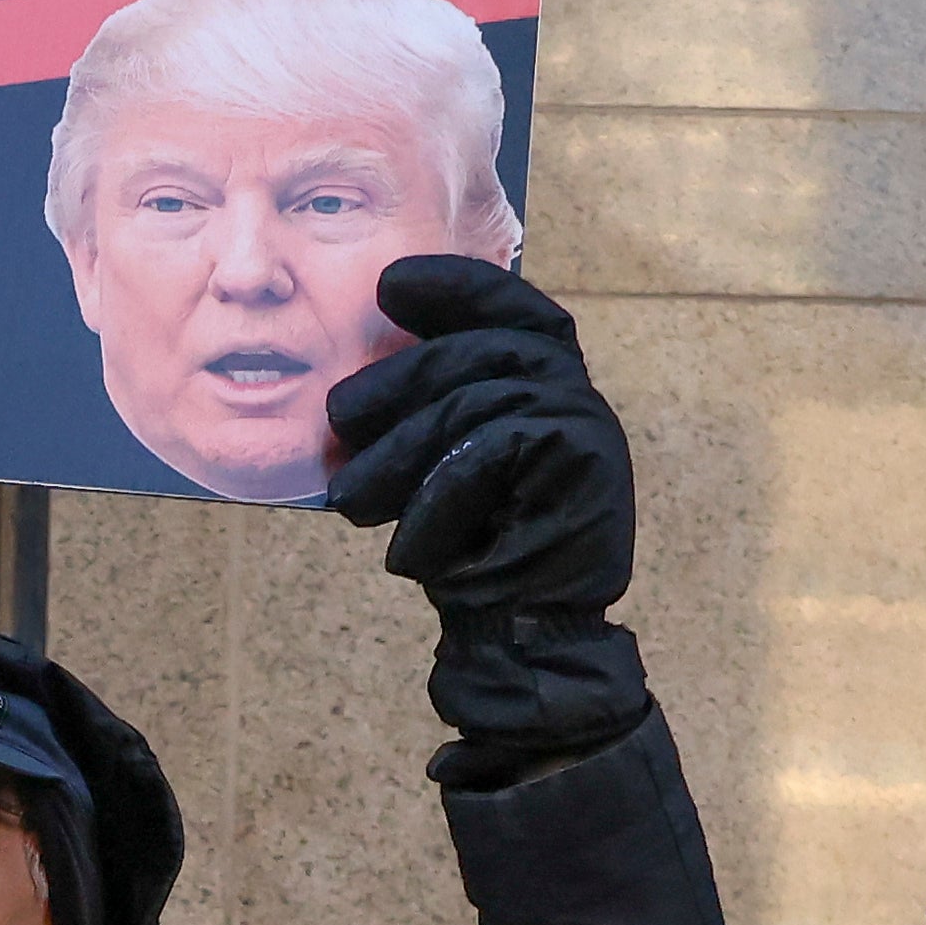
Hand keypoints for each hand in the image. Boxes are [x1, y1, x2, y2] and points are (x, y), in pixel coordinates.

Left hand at [323, 255, 639, 643]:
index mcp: (543, 386)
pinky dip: (439, 496)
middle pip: (481, 349)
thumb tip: (345, 391)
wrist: (522, 640)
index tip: (390, 284)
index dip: (456, 286)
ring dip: (401, 452)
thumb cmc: (472, 555)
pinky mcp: (587, 464)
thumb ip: (422, 419)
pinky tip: (408, 543)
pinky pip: (494, 449)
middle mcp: (573, 397)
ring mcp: (586, 428)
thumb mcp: (436, 473)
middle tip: (338, 415)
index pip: (509, 309)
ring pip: (477, 400)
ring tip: (351, 499)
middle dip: (400, 376)